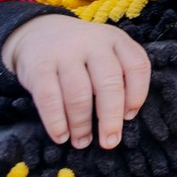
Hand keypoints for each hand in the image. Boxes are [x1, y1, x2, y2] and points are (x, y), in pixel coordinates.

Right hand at [1, 16, 150, 149]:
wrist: (38, 33)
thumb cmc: (81, 53)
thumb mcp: (105, 52)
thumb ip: (118, 75)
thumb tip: (124, 116)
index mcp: (116, 39)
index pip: (137, 65)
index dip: (137, 93)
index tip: (129, 116)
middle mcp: (94, 43)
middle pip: (109, 82)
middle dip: (110, 117)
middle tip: (110, 142)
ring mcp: (65, 53)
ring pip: (79, 93)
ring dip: (82, 124)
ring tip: (82, 142)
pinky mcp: (39, 66)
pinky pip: (49, 98)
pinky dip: (56, 121)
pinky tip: (61, 136)